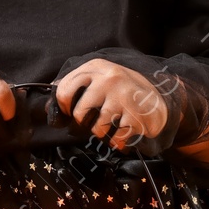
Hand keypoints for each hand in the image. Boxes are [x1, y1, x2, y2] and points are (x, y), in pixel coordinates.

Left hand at [56, 59, 170, 151]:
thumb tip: (49, 109)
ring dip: (103, 134)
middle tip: (95, 122)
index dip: (64, 107)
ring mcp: (124, 97)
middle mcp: (110, 78)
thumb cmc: (122, 94)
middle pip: (80, 113)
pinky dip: (118, 141)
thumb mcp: (100, 80)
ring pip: (97, 129)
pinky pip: (115, 139)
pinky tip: (125, 132)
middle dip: (85, 124)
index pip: (64, 90)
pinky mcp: (136, 116)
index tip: (71, 112)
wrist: (159, 103)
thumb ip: (76, 88)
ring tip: (112, 126)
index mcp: (97, 67)